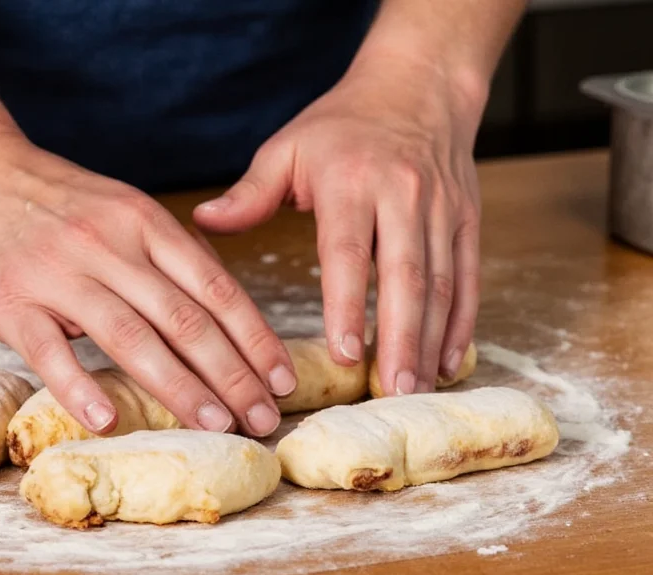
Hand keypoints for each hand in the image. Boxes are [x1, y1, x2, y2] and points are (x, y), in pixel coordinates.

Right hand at [0, 131, 295, 435]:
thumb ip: (166, 252)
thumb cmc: (53, 201)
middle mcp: (109, 245)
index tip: (283, 378)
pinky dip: (80, 387)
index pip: (215, 287)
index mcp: (144, 222)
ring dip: (180, 387)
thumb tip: (220, 304)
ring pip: (130, 337)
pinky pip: (49, 351)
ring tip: (215, 425)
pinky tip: (108, 421)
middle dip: (233, 374)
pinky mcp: (10, 301)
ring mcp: (59, 273)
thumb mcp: (120, 206)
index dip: (256, 337)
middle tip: (263, 418)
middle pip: (184, 318)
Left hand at [194, 53, 483, 395]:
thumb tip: (203, 222)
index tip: (346, 354)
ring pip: (441, 283)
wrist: (416, 86)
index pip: (348, 252)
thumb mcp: (287, 148)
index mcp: (351, 182)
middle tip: (391, 392)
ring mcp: (441, 209)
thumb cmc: (341, 125)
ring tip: (416, 390)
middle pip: (404, 276)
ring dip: (430, 340)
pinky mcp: (467, 219)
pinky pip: (468, 277)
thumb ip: (249, 192)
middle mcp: (402, 196)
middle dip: (400, 339)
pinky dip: (462, 322)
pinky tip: (448, 361)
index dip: (348, 305)